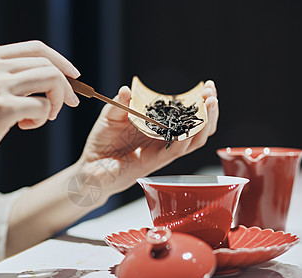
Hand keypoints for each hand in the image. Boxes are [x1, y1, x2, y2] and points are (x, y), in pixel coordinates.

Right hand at [0, 41, 79, 173]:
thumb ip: (10, 76)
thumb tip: (52, 77)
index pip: (37, 48)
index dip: (61, 61)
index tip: (74, 76)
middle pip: (48, 65)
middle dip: (66, 86)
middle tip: (69, 104)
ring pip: (51, 80)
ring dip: (56, 101)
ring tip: (44, 117)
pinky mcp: (3, 107)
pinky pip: (43, 106)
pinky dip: (42, 118)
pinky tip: (24, 126)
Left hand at [77, 80, 218, 198]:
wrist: (90, 166)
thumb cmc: (102, 141)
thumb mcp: (110, 116)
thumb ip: (119, 104)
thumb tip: (127, 90)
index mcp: (157, 126)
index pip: (186, 115)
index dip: (200, 102)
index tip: (207, 87)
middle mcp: (164, 139)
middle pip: (197, 128)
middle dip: (209, 110)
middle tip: (211, 92)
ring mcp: (161, 151)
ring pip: (193, 140)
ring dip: (204, 123)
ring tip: (210, 104)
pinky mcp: (154, 162)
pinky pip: (175, 152)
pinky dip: (185, 140)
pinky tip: (192, 128)